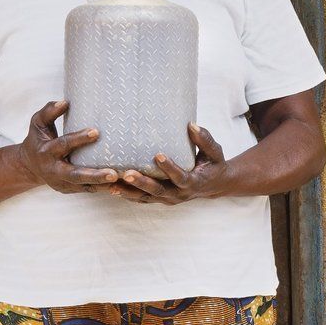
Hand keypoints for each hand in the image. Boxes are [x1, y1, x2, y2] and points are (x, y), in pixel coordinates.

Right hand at [19, 100, 119, 194]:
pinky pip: (87, 190)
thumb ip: (49, 111)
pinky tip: (118, 187)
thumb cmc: (38, 139)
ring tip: (120, 182)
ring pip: (84, 186)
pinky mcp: (68, 190)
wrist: (29, 165)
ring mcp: (61, 183)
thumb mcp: (38, 123)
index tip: (96, 132)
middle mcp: (53, 170)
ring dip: (102, 185)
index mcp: (46, 151)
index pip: (63, 145)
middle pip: (75, 175)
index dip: (79, 139)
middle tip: (113, 173)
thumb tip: (65, 102)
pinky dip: (102, 189)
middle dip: (94, 175)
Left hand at [108, 124, 227, 204]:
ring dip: (128, 191)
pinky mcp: (160, 200)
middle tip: (126, 173)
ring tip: (111, 184)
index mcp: (193, 182)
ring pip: (146, 197)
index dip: (170, 168)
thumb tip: (191, 124)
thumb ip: (204, 139)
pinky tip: (111, 188)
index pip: (180, 177)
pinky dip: (127, 195)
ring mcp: (169, 199)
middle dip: (142, 183)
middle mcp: (179, 194)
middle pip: (158, 190)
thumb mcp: (215, 152)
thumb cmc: (213, 164)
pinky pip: (142, 199)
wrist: (214, 185)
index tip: (158, 155)